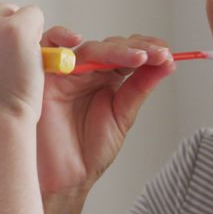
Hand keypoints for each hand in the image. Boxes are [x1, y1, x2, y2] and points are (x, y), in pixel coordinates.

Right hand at [36, 28, 174, 195]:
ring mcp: (66, 71)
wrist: (66, 177)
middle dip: (138, 49)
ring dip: (116, 49)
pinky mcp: (44, 76)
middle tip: (159, 56)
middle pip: (112, 47)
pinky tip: (78, 41)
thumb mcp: (122, 115)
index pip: (129, 54)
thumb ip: (140, 88)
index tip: (168, 57)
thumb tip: (167, 63)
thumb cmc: (89, 151)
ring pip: (90, 48)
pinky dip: (60, 36)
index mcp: (108, 79)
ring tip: (139, 57)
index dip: (149, 51)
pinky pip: (47, 45)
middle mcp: (88, 71)